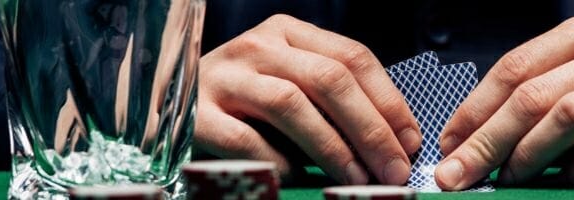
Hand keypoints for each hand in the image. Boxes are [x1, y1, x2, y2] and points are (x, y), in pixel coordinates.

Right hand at [192, 14, 421, 184]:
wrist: (163, 105)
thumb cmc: (246, 104)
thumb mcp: (292, 84)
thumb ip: (334, 101)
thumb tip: (396, 144)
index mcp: (288, 32)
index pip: (353, 57)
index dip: (389, 101)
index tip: (410, 142)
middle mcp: (258, 46)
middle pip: (329, 79)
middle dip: (371, 129)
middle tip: (393, 170)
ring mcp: (225, 77)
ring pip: (291, 104)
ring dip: (333, 147)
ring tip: (357, 180)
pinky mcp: (197, 114)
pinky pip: (246, 139)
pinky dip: (277, 161)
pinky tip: (297, 177)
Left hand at [434, 8, 573, 189]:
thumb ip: (541, 103)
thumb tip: (471, 145)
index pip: (514, 68)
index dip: (473, 111)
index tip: (447, 148)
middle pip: (534, 95)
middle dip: (486, 141)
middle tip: (458, 177)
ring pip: (568, 116)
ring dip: (527, 156)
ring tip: (506, 182)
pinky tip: (566, 183)